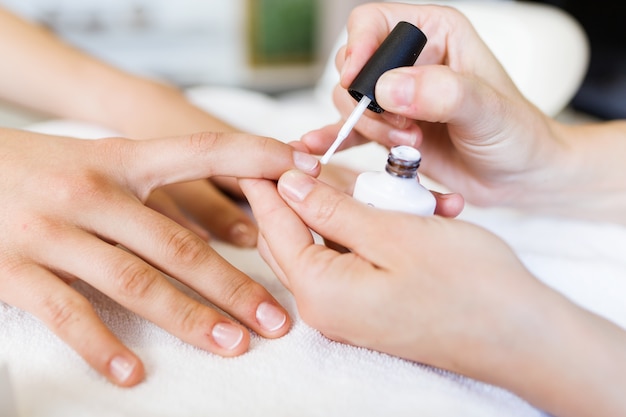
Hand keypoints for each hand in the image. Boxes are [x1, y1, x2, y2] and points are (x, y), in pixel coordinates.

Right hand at [0, 128, 319, 385]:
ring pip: (133, 281)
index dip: (253, 157)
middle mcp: (91, 192)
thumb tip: (216, 224)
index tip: (300, 169)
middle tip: (274, 317)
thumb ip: (152, 189)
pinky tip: (133, 372)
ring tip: (231, 344)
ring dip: (188, 318)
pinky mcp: (12, 269)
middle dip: (232, 284)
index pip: (199, 151)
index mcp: (118, 160)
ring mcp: (52, 230)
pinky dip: (102, 346)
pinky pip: (67, 313)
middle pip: (176, 244)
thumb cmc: (37, 169)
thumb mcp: (97, 161)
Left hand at [242, 169, 625, 416]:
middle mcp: (326, 306)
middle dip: (309, 191)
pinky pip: (356, 255)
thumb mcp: (395, 234)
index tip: (258, 151)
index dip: (266, 181)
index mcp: (321, 291)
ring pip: (328, 240)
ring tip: (389, 180)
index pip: (274, 225)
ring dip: (353, 207)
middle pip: (295, 234)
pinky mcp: (370, 303)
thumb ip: (333, 210)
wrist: (523, 337)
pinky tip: (410, 208)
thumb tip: (289, 186)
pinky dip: (375, 228)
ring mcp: (349, 308)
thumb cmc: (470, 287)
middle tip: (322, 155)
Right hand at [301, 3, 566, 208]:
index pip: (374, 23)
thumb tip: (390, 87)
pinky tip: (322, 146)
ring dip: (368, 127)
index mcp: (435, 34)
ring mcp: (398, 98)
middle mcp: (411, 61)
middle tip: (402, 127)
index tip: (360, 82)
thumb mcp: (488, 110)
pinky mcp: (390, 129)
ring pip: (351, 101)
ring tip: (407, 146)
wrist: (520, 176)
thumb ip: (444, 92)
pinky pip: (353, 130)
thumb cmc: (517, 134)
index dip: (359, 48)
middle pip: (355, 65)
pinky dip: (338, 138)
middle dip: (368, 101)